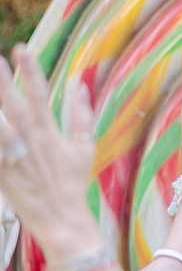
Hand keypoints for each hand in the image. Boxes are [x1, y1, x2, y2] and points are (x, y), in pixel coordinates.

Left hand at [0, 46, 97, 254]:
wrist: (63, 221)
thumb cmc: (73, 184)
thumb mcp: (84, 148)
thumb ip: (82, 116)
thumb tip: (81, 86)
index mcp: (50, 134)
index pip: (39, 95)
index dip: (30, 71)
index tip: (21, 49)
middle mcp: (30, 143)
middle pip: (12, 106)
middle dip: (1, 82)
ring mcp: (14, 159)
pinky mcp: (2, 176)